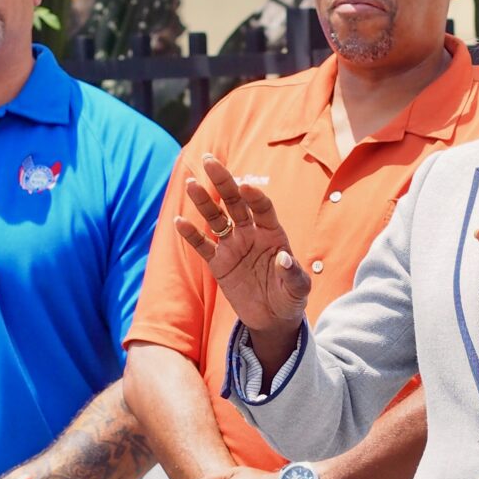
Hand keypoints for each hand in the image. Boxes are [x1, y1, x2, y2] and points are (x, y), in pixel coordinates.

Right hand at [175, 155, 310, 339]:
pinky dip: (191, 235)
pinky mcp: (219, 263)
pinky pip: (202, 246)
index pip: (262, 208)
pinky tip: (179, 221)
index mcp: (273, 234)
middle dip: (223, 182)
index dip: (254, 197)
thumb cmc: (290, 298)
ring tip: (191, 183)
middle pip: (235, 202)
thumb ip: (293, 274)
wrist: (272, 317)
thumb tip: (284, 258)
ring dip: (203, 202)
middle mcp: (251, 233)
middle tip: (209, 160)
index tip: (245, 187)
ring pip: (215, 219)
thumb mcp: (299, 289)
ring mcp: (233, 246)